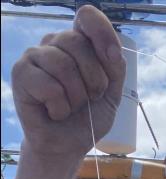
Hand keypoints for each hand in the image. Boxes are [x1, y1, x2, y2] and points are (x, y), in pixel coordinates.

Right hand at [11, 5, 124, 162]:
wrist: (68, 145)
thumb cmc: (87, 117)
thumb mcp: (112, 93)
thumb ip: (116, 68)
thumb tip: (112, 51)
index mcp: (78, 42)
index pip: (87, 17)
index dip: (102, 32)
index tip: (113, 58)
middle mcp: (54, 43)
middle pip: (77, 43)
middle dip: (93, 80)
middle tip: (89, 99)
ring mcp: (35, 56)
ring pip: (63, 64)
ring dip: (76, 97)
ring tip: (71, 107)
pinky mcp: (21, 73)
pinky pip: (49, 85)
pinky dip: (59, 107)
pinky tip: (55, 112)